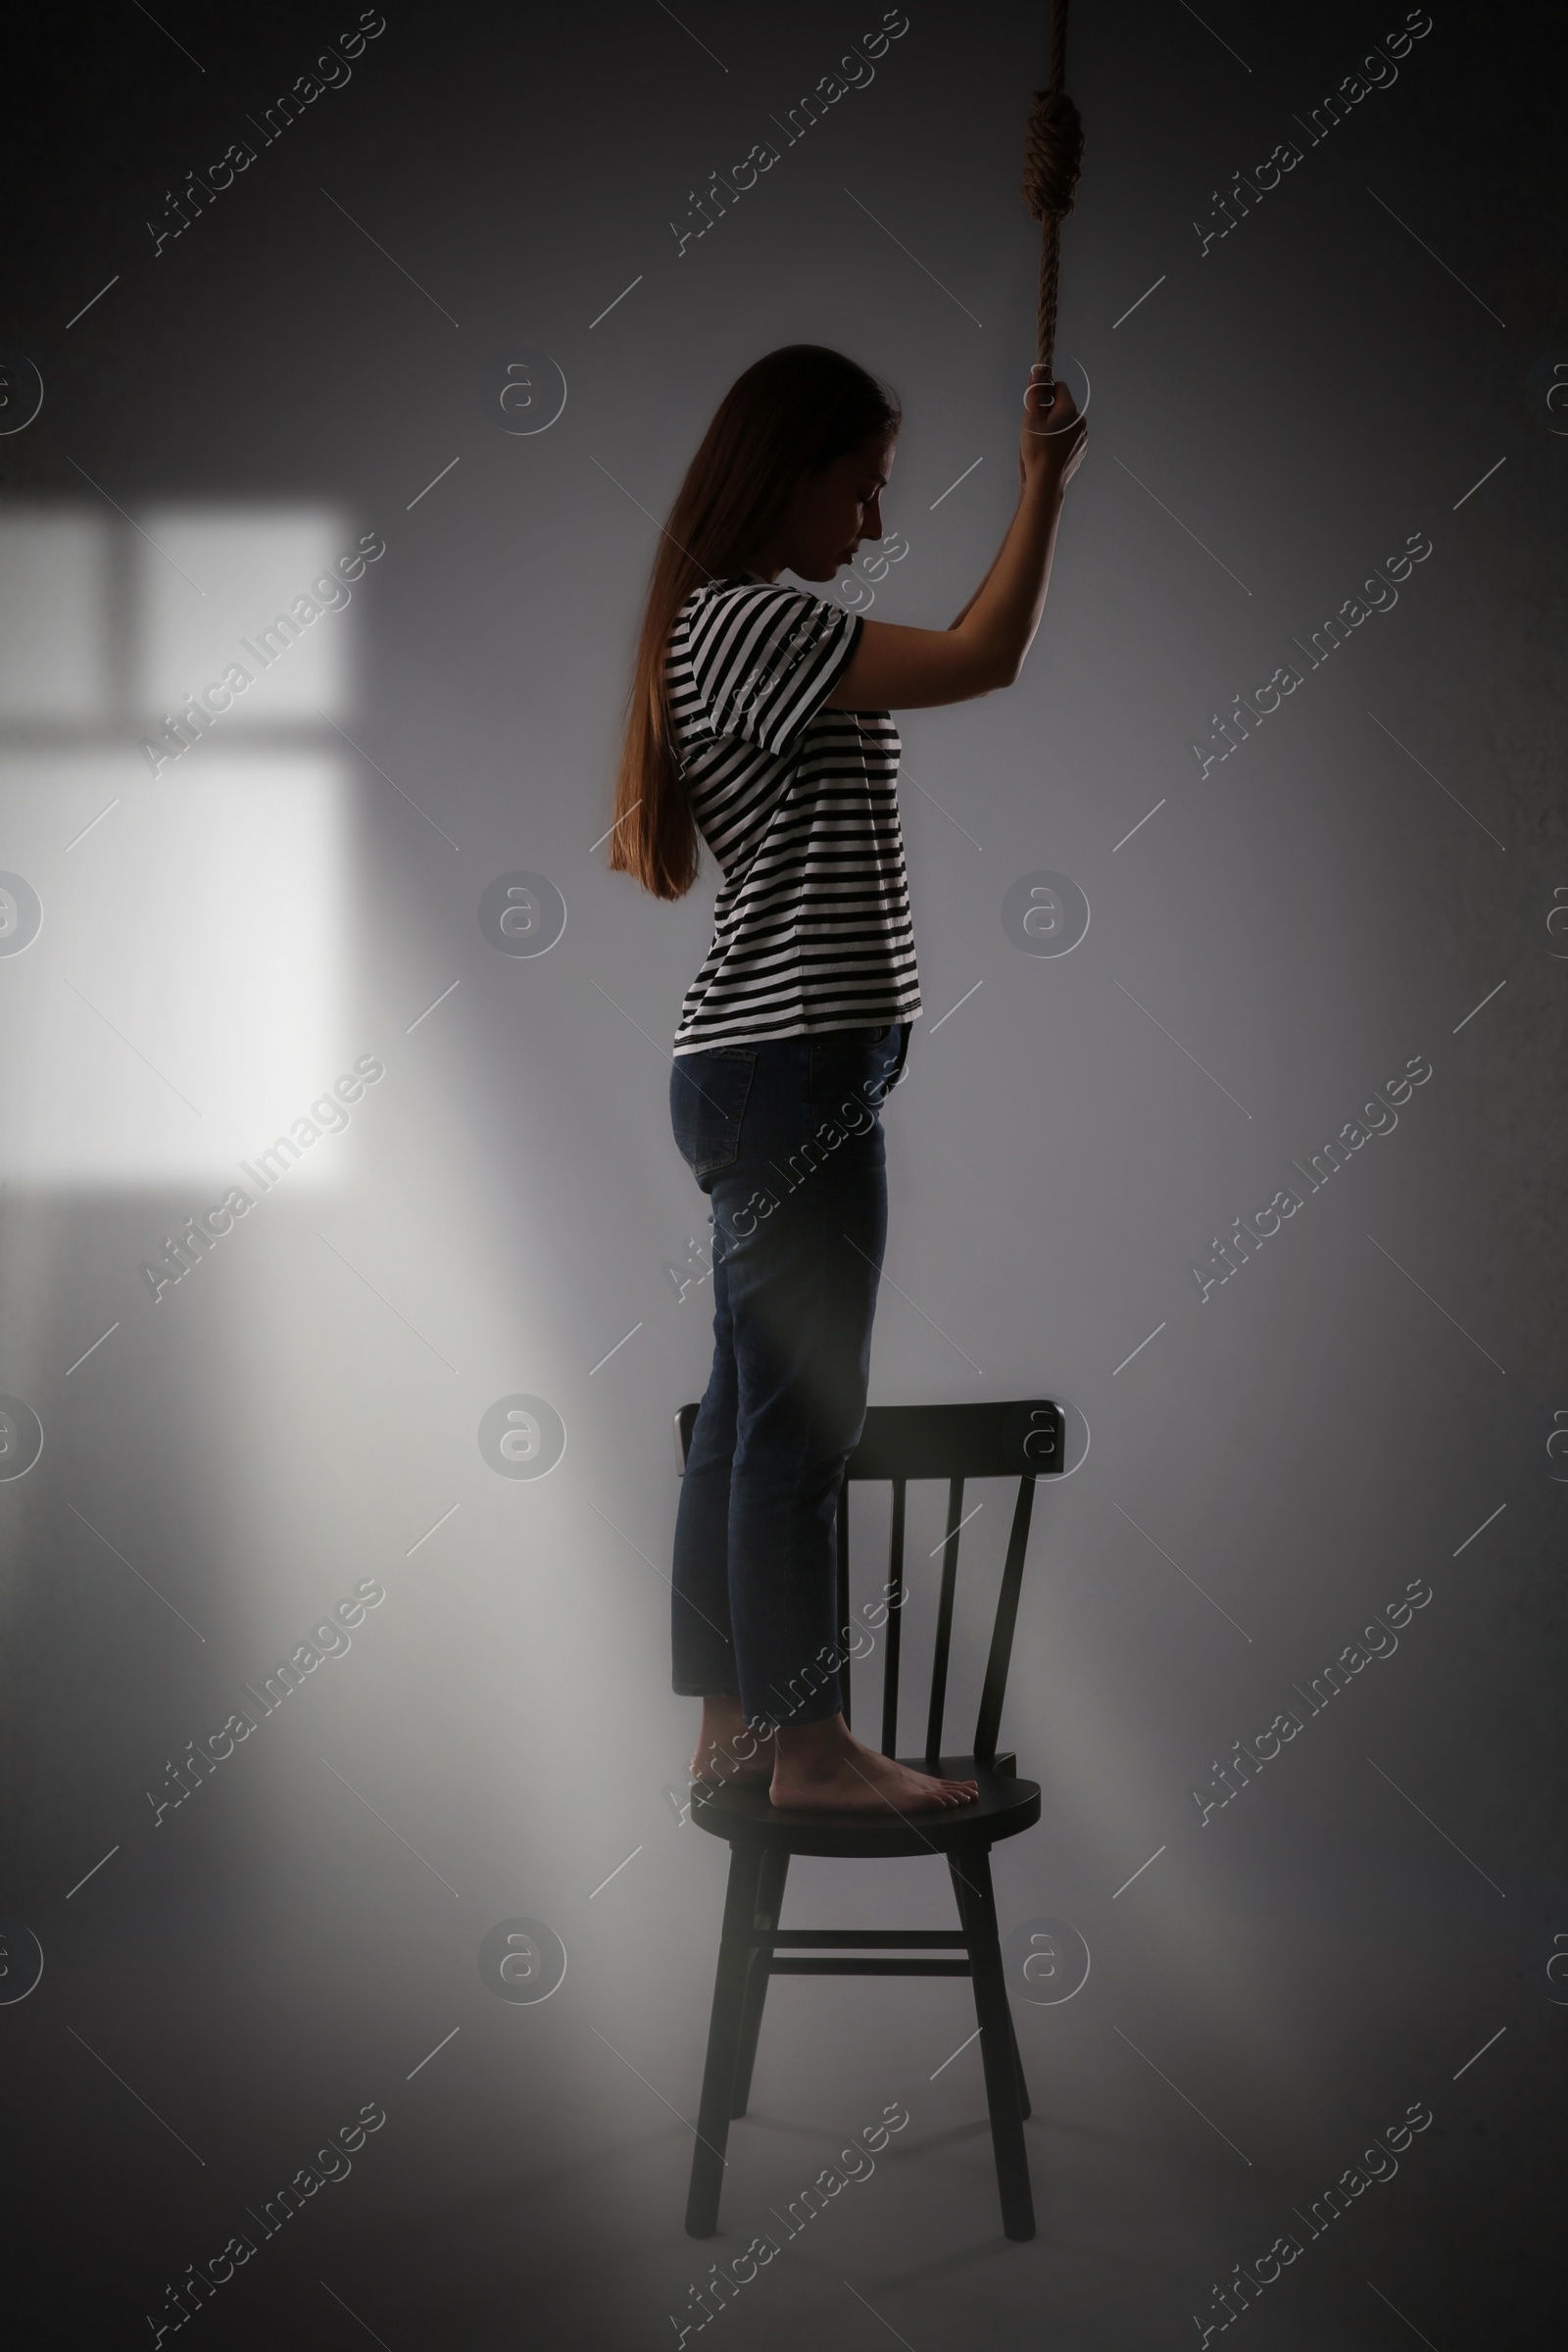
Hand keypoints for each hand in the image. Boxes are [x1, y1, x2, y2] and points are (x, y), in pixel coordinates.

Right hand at [1019, 366, 1085, 494]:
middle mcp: (1080, 421)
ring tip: (1043, 443)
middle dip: (1051, 412)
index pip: (1060, 387)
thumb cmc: (1037, 451)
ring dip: (1056, 427)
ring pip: (1067, 422)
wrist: (1046, 483)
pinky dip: (1061, 440)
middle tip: (1037, 429)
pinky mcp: (1081, 450)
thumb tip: (1038, 371)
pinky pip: (1071, 437)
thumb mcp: (1030, 419)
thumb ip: (1035, 393)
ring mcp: (1083, 437)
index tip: (1036, 406)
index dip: (1046, 393)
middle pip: (1064, 405)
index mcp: (1069, 410)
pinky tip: (1051, 452)